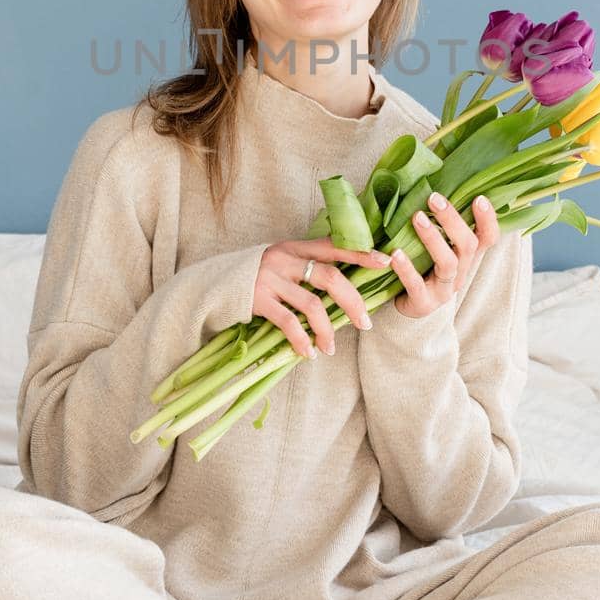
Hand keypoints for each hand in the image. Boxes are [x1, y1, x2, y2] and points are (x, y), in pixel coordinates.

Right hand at [253, 237, 391, 358]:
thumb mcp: (282, 262)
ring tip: (331, 348)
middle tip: (366, 323)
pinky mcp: (257, 299)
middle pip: (329, 277)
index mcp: (295, 246)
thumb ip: (307, 266)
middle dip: (352, 302)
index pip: (334, 246)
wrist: (214, 285)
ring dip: (326, 329)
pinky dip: (301, 340)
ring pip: (311, 304)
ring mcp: (270, 278)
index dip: (360, 254)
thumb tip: (345, 285)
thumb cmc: (257, 276)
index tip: (385, 261)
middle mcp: (284, 259)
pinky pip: (288, 323)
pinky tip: (308, 353)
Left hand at [391, 193, 498, 317]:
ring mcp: (444, 289)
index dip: (488, 220)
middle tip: (434, 197)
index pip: (488, 238)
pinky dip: (407, 269)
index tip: (479, 198)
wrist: (409, 311)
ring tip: (417, 218)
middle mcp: (461, 272)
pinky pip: (417, 286)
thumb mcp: (436, 247)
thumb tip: (429, 184)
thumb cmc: (423, 269)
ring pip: (448, 263)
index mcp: (466, 257)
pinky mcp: (424, 303)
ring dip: (433, 238)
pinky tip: (396, 254)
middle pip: (468, 246)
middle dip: (453, 220)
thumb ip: (439, 225)